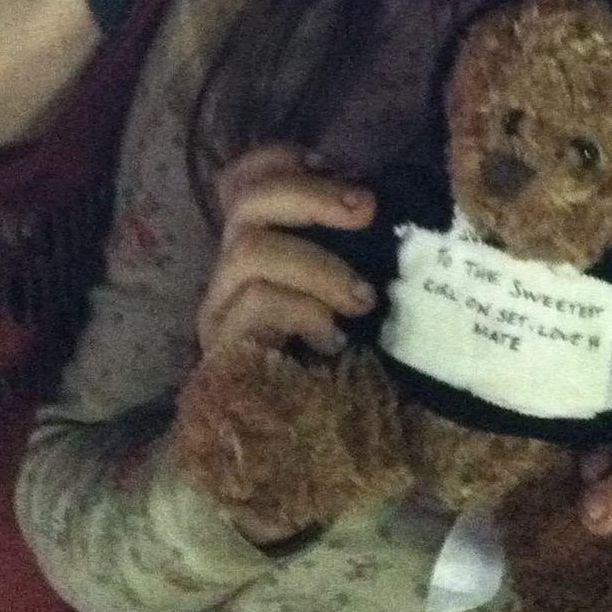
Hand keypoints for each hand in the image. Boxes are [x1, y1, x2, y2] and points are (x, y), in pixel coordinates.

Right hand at [194, 145, 378, 360]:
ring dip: (316, 264)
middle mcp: (230, 274)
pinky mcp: (223, 354)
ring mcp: (221, 314)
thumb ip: (354, 248)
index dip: (279, 160)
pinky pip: (257, 306)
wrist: (311, 451)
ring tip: (363, 299)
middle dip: (309, 194)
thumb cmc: (342, 364)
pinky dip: (303, 310)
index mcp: (259, 248)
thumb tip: (389, 198)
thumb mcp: (351, 293)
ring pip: (249, 252)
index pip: (241, 181)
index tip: (331, 162)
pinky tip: (333, 337)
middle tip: (366, 210)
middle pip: (246, 203)